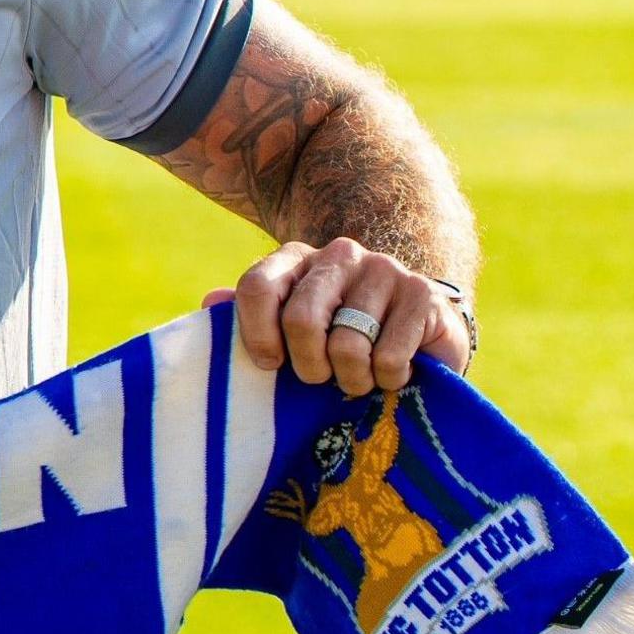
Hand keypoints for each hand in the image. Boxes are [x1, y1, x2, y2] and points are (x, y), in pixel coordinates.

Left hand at [207, 238, 469, 396]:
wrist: (420, 338)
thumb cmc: (339, 341)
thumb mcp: (288, 330)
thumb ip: (248, 316)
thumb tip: (210, 303)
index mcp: (295, 259)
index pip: (257, 288)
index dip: (258, 335)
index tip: (269, 365)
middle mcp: (339, 254)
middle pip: (301, 319)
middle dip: (308, 367)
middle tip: (323, 378)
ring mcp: (384, 268)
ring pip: (347, 345)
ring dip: (352, 379)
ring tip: (361, 377)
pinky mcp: (423, 293)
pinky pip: (388, 357)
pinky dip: (388, 379)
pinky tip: (394, 372)